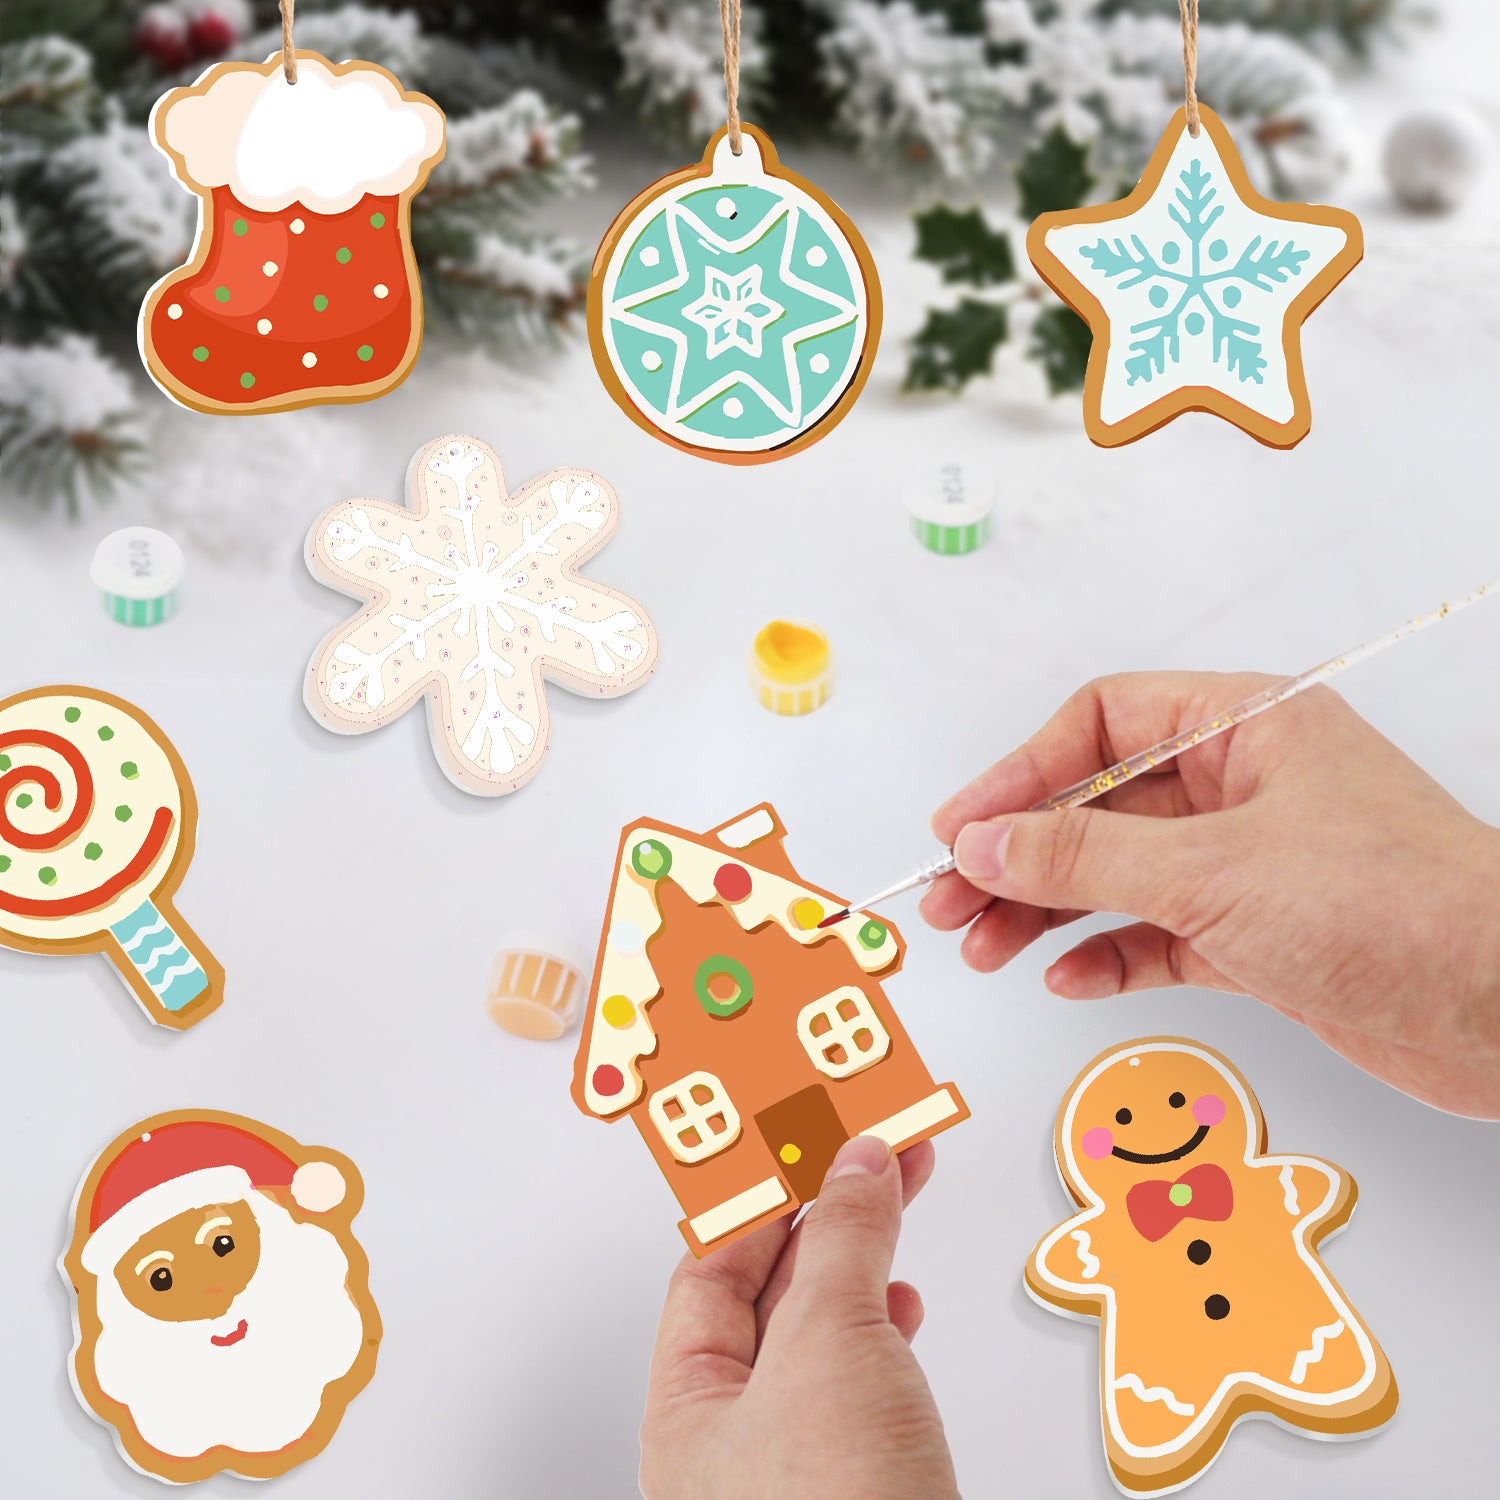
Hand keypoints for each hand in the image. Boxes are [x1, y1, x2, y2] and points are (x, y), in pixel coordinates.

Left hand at [639, 1136, 958, 1499]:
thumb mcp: (830, 1340)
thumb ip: (844, 1241)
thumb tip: (855, 1168)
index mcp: (686, 1415)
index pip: (709, 1274)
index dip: (759, 1201)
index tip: (801, 1145)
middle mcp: (731, 1444)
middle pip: (773, 1296)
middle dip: (828, 1217)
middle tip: (865, 1152)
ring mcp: (797, 1466)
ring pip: (822, 1333)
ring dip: (863, 1260)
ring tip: (894, 1192)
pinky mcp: (859, 1479)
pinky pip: (860, 1377)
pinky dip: (884, 1327)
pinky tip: (901, 1302)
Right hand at [923, 673, 1499, 1118]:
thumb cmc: (1396, 909)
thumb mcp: (1212, 874)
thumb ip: (1082, 859)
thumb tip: (981, 845)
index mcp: (1245, 726)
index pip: (1102, 726)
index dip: (1020, 774)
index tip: (960, 829)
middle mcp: (1244, 786)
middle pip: (1097, 806)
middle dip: (1019, 856)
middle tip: (949, 902)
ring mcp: (1251, 863)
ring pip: (1119, 875)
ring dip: (1047, 912)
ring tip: (984, 948)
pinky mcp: (1261, 936)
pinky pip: (1158, 934)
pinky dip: (1109, 955)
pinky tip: (1068, 978)